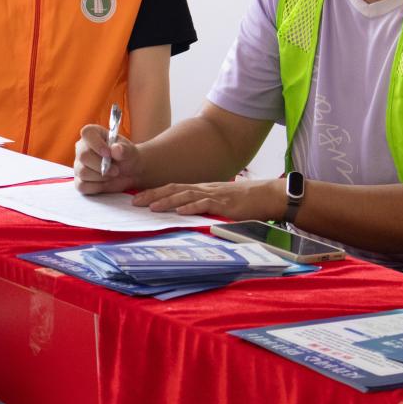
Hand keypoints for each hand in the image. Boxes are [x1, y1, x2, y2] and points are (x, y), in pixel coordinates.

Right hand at [74, 124, 140, 194]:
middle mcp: (82, 148)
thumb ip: (124, 149)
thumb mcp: (130, 151)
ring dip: (101, 177)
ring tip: (111, 175)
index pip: (87, 133)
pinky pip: (82, 185)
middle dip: (101, 166)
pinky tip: (104, 182)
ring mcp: (79, 165)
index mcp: (93, 134)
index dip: (97, 144)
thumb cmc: (126, 157)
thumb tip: (115, 149)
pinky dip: (96, 187)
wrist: (129, 172)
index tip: (109, 154)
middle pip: (83, 156)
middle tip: (116, 170)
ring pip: (83, 172)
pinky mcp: (79, 180)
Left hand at [132, 178, 285, 218]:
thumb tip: (185, 215)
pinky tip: (181, 211)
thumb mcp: (219, 201)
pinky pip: (205, 204)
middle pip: (174, 190)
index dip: (155, 193)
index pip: (173, 189)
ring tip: (152, 207)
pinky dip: (192, 207)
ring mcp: (214, 195)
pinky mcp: (225, 203)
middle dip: (153, 195)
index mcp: (201, 189)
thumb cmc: (244, 201)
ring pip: (186, 196)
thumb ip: (203, 206)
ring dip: (168, 201)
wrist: (267, 195)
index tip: (138, 198)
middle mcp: (204, 189)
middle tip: (135, 202)